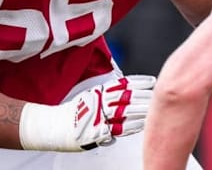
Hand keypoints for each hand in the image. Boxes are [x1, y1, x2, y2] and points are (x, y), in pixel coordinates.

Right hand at [19, 75, 155, 151]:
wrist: (54, 126)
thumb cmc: (73, 113)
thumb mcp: (89, 95)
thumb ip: (106, 92)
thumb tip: (125, 89)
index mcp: (98, 91)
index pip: (122, 84)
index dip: (138, 82)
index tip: (151, 81)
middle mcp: (99, 102)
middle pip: (126, 97)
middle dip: (143, 96)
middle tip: (157, 95)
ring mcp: (99, 116)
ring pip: (125, 112)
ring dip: (141, 110)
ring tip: (153, 108)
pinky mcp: (98, 131)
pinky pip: (119, 129)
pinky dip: (132, 126)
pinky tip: (142, 124)